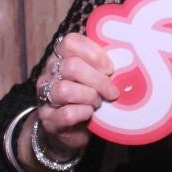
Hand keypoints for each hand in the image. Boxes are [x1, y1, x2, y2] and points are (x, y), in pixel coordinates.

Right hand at [29, 32, 118, 162]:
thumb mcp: (95, 76)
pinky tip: (89, 113)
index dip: (94, 54)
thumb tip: (126, 60)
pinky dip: (83, 113)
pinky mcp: (48, 119)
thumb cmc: (88, 97)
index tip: (109, 68)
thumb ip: (102, 65)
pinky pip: (67, 113)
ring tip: (98, 102)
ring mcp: (45, 96)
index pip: (70, 42)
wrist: (72, 129)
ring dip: (89, 97)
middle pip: (71, 66)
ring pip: (65, 89)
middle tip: (111, 91)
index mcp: (60, 57)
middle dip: (98, 80)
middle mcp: (49, 73)